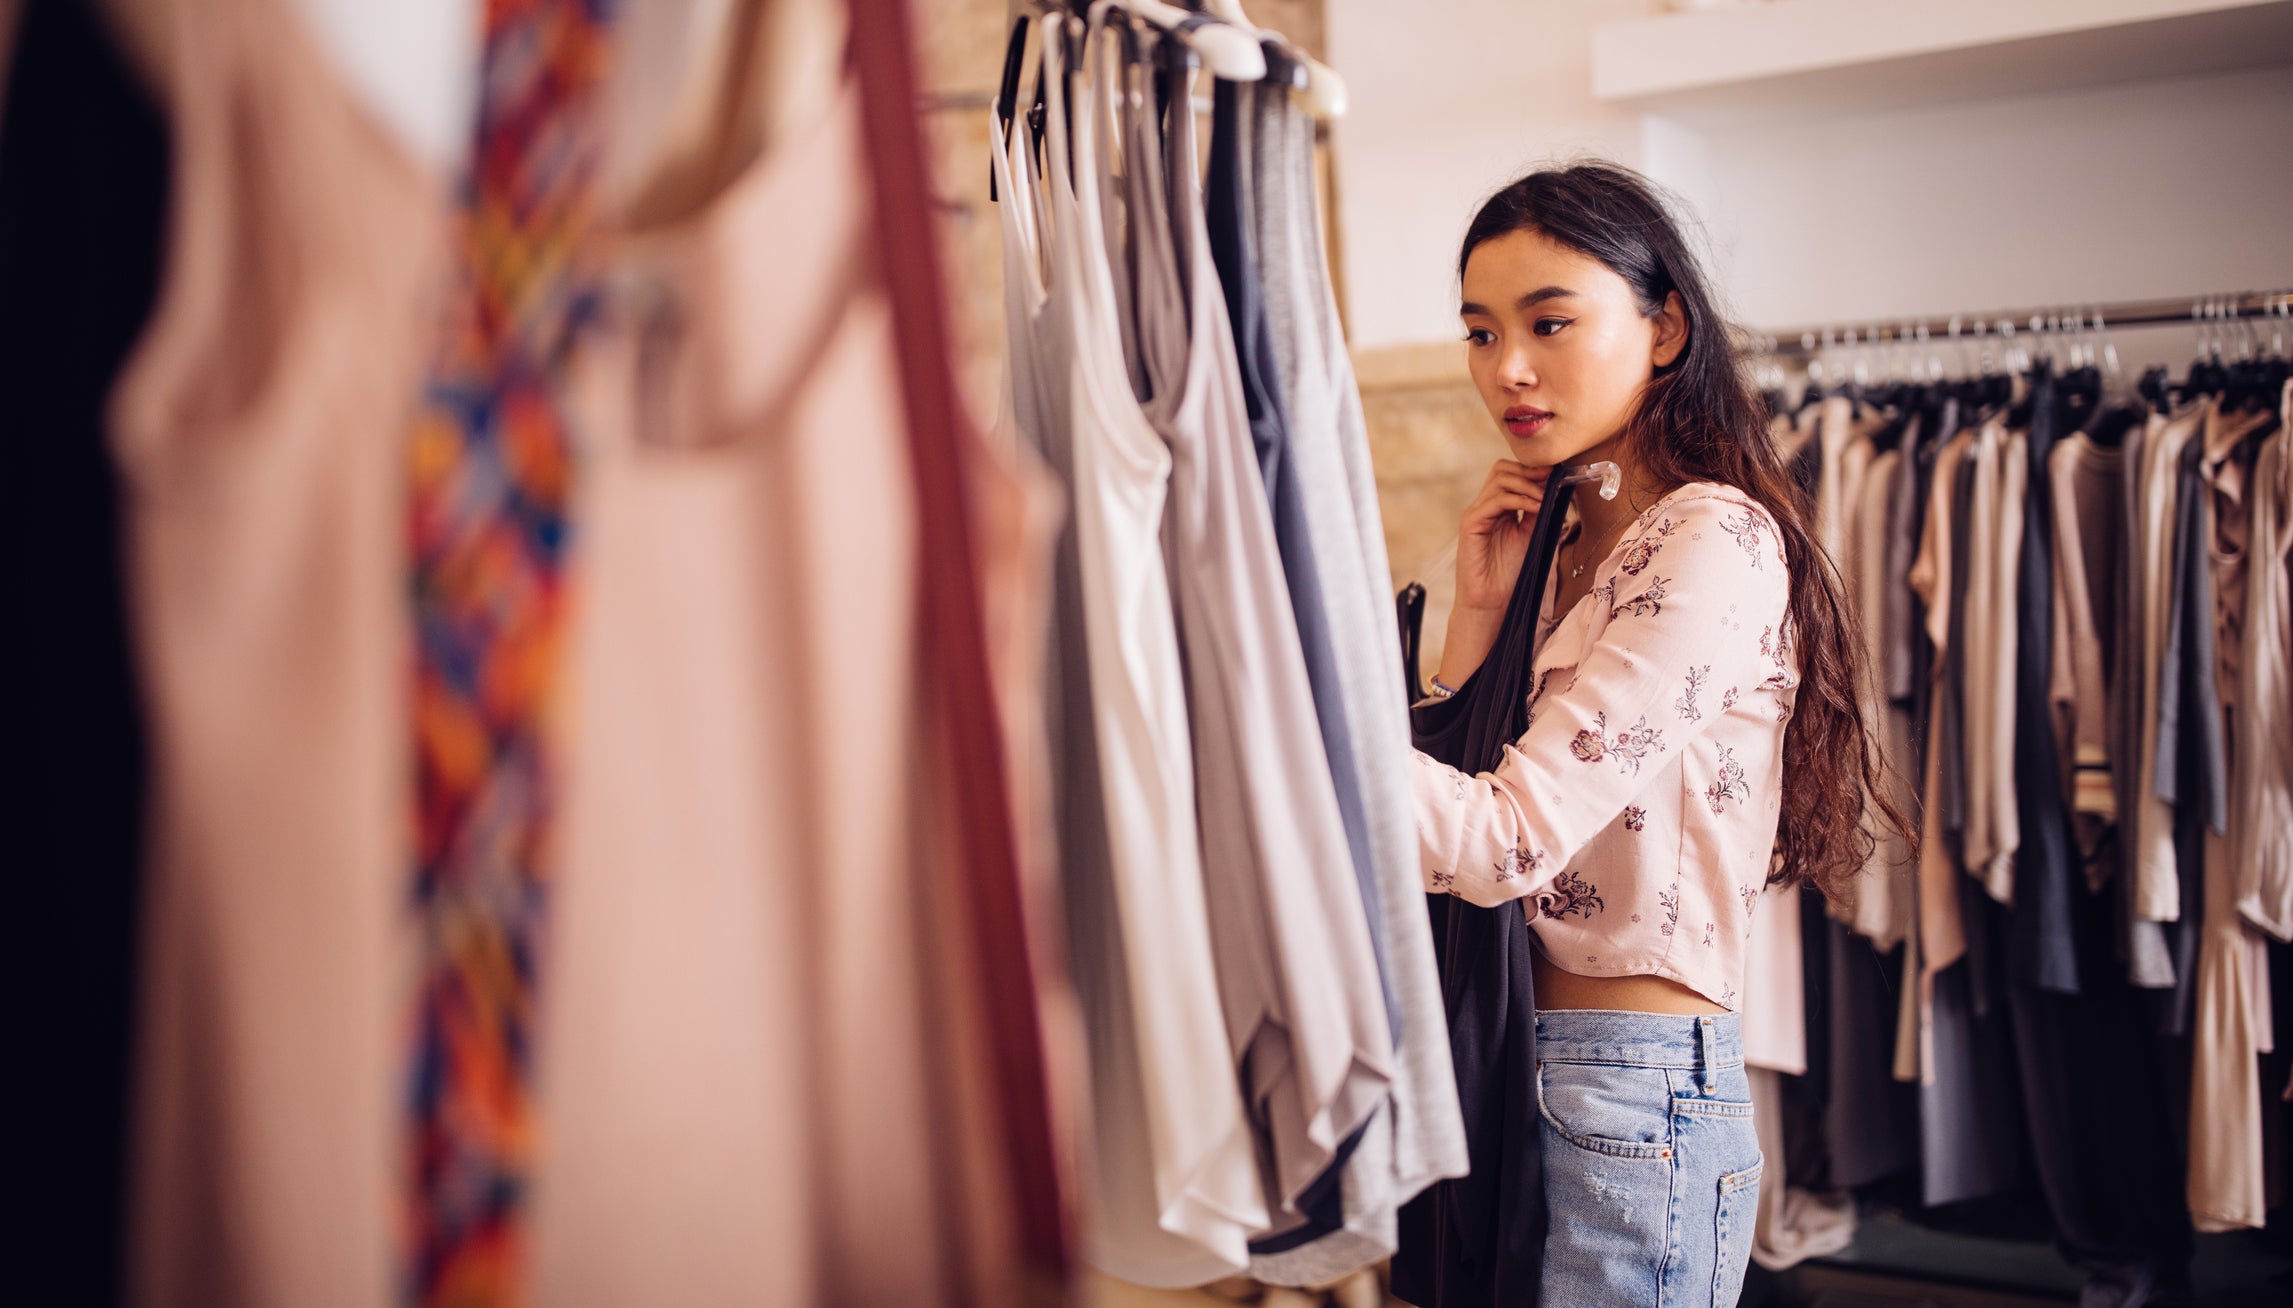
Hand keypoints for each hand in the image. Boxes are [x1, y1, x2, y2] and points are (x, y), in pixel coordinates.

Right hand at [1455, 460, 1550, 612]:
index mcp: (1499, 509)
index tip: (1558, 473)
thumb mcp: (1532, 537)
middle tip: (1552, 479)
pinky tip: (1536, 507)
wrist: (1491, 602)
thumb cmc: (1510, 575)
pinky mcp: (1471, 523)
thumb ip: (1539, 513)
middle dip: (1530, 471)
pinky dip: (1519, 499)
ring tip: (1545, 498)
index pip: (1512, 474)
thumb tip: (1555, 491)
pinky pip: (1495, 500)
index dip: (1534, 470)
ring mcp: (1477, 513)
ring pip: (1500, 479)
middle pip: (1502, 469)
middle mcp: (1485, 507)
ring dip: (1528, 484)